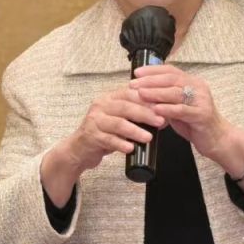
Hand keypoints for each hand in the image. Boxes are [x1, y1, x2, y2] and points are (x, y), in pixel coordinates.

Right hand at [41, 82, 164, 203]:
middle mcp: (101, 106)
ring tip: (148, 137)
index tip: (163, 106)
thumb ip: (135, 115)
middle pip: (125, 107)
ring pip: (118, 123)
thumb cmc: (104, 133)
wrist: (80, 149)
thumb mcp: (119, 120)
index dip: (147, 99)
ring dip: (135, 131)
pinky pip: (108, 139)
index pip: (130, 94)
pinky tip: (130, 149)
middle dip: (145, 114)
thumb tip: (163, 116)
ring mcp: (94, 121)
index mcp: (110, 99)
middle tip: (160, 121)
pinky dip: (121, 144)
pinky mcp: (91, 136)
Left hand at [132, 63, 243, 174]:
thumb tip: (142, 92)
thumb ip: (165, 98)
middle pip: (172, 79)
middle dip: (150, 81)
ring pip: (176, 93)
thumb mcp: (178, 107)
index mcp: (192, 82)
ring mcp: (201, 100)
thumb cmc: (195, 123)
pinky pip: (183, 110)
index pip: (171, 70)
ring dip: (156, 93)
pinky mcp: (202, 115)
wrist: (218, 139)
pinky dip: (168, 109)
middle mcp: (198, 87)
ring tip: (140, 94)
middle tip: (133, 84)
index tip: (137, 73)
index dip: (153, 70)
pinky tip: (156, 109)